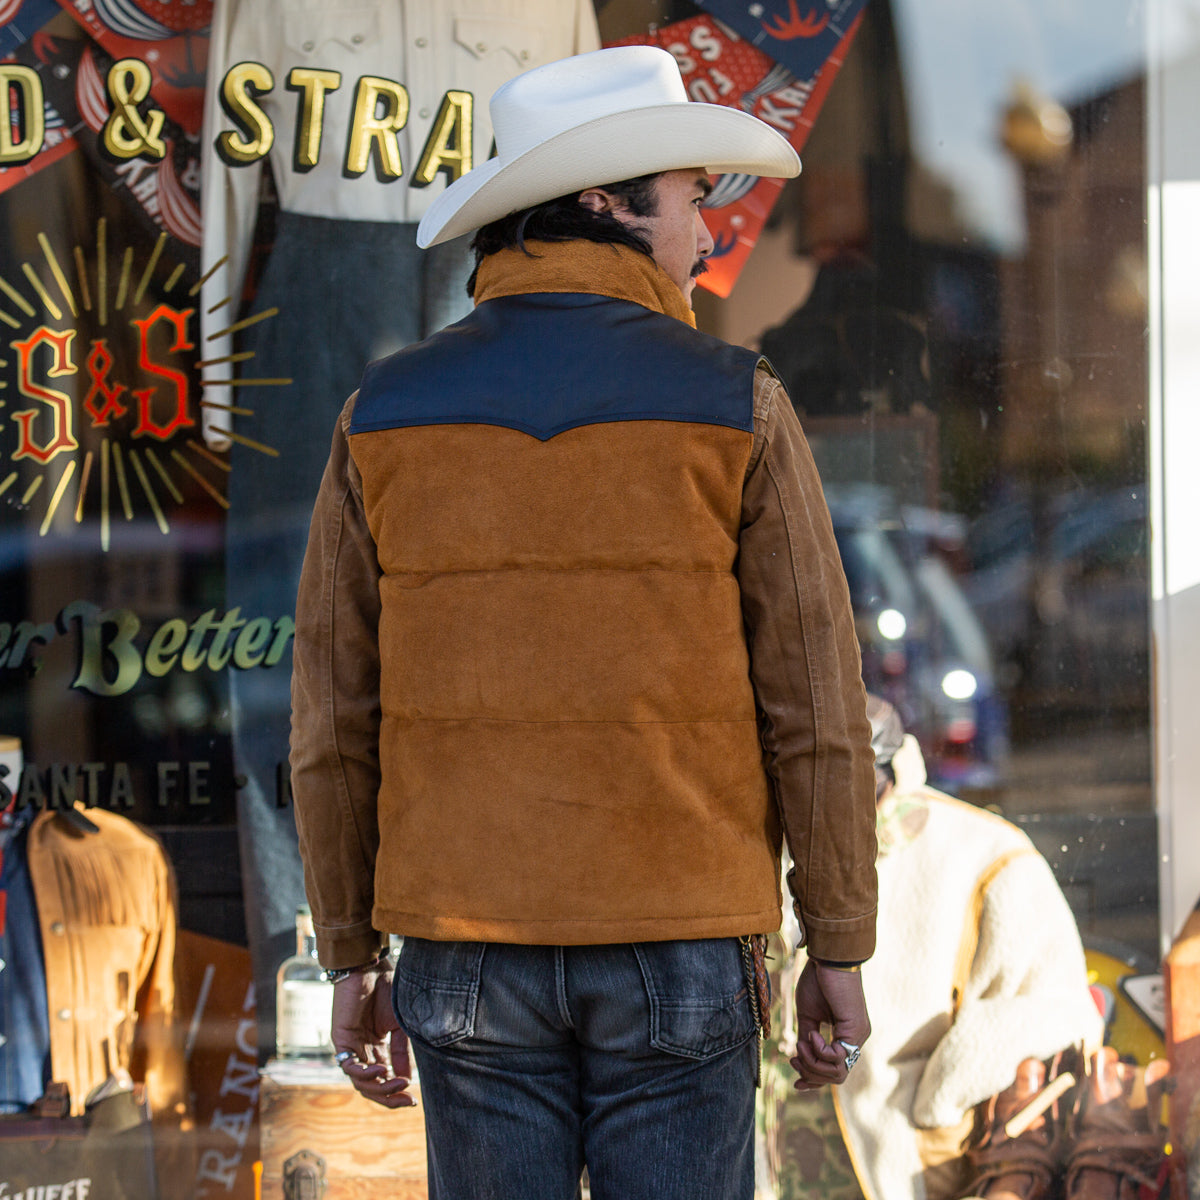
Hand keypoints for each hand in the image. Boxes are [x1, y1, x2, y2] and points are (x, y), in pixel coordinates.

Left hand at [330, 960, 415, 1107]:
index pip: (384, 1080)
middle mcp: (363, 1052)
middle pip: (372, 1087)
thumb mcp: (400, 1024)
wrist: (370, 966)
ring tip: (398, 1084)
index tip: (413, 1100)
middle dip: (389, 1098)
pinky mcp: (341, 1040)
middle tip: (407, 1100)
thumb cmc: (386, 988)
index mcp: (377, 1048)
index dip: (397, 1094)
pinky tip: (381, 1071)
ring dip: (380, 1088)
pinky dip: (364, 1074)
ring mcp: (351, 1048)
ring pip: (360, 1082)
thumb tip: (407, 1080)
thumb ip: (402, 1051)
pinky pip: (349, 1067)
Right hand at [789, 959, 870, 1090]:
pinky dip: (819, 1050)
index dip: (815, 1080)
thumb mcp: (809, 1015)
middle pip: (836, 1077)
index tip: (796, 1083)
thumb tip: (802, 1059)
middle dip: (811, 1072)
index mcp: (846, 1036)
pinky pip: (837, 1057)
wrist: (828, 959)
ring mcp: (858, 1036)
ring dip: (813, 1062)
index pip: (835, 1071)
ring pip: (837, 1072)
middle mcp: (856, 1040)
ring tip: (802, 1042)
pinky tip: (812, 1032)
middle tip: (794, 1056)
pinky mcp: (855, 1030)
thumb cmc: (819, 981)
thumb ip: (808, 1039)